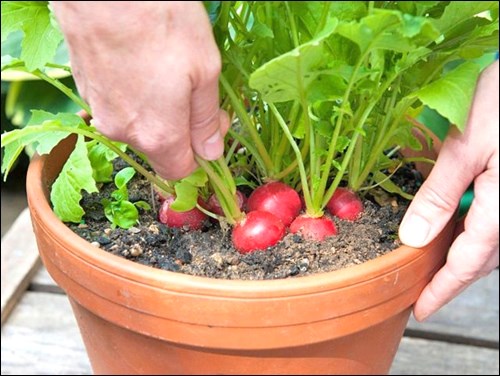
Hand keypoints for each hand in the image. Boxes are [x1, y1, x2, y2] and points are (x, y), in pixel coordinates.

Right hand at [52, 1, 229, 179]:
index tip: (213, 125)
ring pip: (138, 124)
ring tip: (168, 69)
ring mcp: (99, 110)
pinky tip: (142, 62)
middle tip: (197, 90)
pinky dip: (134, 93)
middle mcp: (123, 131)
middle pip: (159, 148)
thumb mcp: (204, 70)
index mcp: (157, 135)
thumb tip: (211, 153)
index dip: (201, 155)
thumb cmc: (161, 20)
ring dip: (157, 109)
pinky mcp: (84, 87)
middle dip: (181, 129)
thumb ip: (207, 120)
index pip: (180, 171)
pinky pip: (118, 104)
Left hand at [399, 60, 498, 320]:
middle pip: (484, 257)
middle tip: (424, 290)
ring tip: (434, 262)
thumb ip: (440, 194)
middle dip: (453, 276)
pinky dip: (475, 230)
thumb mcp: (466, 146)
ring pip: (492, 241)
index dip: (443, 289)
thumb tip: (413, 237)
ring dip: (464, 254)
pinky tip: (455, 224)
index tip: (421, 309)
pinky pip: (496, 220)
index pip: (469, 261)